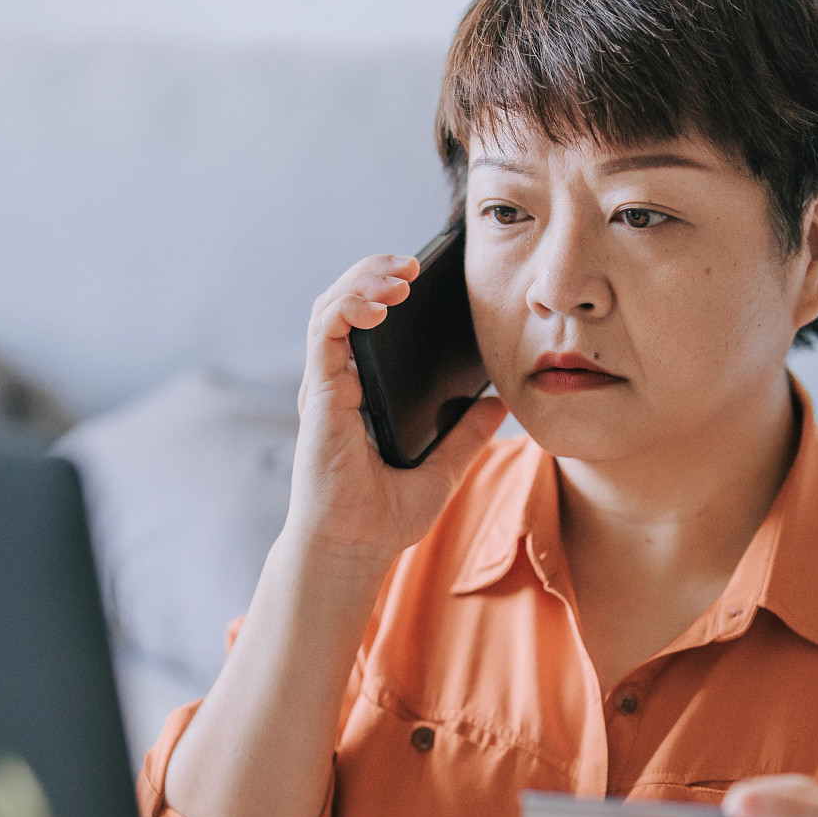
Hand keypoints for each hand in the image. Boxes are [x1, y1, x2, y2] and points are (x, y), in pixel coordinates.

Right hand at [288, 254, 506, 565]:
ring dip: (364, 280)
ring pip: (332, 306)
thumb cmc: (384, 519)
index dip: (389, 292)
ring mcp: (325, 385)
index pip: (367, 325)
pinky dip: (349, 305)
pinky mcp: (319, 393)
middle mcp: (338, 382)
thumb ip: (466, 435)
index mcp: (362, 394)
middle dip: (377, 273)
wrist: (354, 550)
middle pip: (346, 303)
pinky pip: (326, 330)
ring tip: (401, 274)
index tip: (426, 282)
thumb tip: (498, 404)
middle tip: (414, 265)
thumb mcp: (443, 469)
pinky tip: (380, 302)